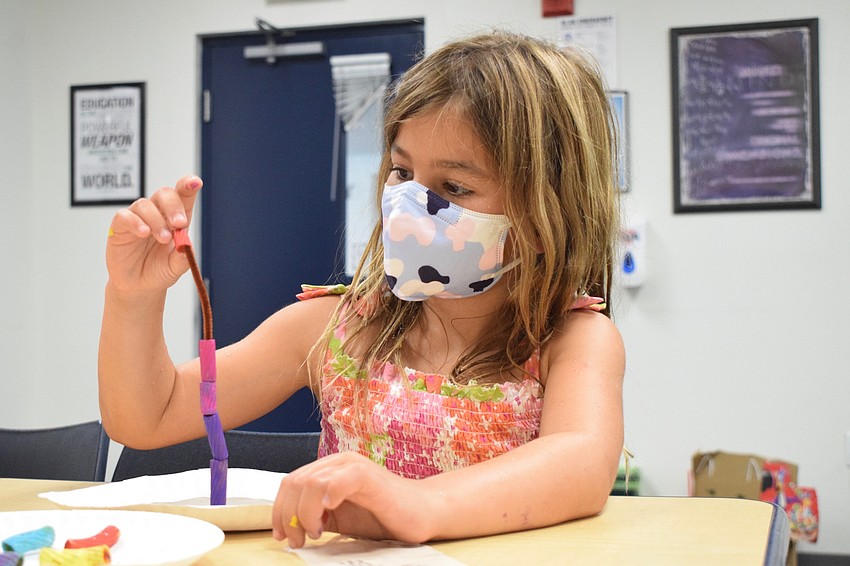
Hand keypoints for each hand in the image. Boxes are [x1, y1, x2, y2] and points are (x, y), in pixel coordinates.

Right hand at [106, 175, 201, 294]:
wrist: (139, 286)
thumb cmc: (159, 270)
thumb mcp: (175, 267)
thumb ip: (182, 257)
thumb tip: (187, 247)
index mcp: (175, 219)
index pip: (183, 195)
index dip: (188, 185)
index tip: (195, 182)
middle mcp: (157, 214)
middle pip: (164, 194)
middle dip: (174, 206)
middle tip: (179, 224)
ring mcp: (138, 218)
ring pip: (145, 204)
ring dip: (156, 220)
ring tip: (163, 239)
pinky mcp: (120, 227)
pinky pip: (124, 216)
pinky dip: (135, 222)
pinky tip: (143, 233)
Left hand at [272, 452, 436, 547]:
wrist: (423, 512)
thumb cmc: (383, 515)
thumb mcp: (340, 518)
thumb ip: (315, 516)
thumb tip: (287, 529)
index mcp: (330, 469)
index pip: (291, 482)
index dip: (279, 510)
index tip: (282, 536)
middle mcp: (340, 462)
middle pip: (296, 482)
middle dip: (288, 516)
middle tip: (300, 540)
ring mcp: (355, 467)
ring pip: (312, 482)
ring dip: (305, 513)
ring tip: (317, 533)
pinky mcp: (370, 477)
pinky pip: (343, 478)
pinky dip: (329, 494)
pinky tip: (329, 510)